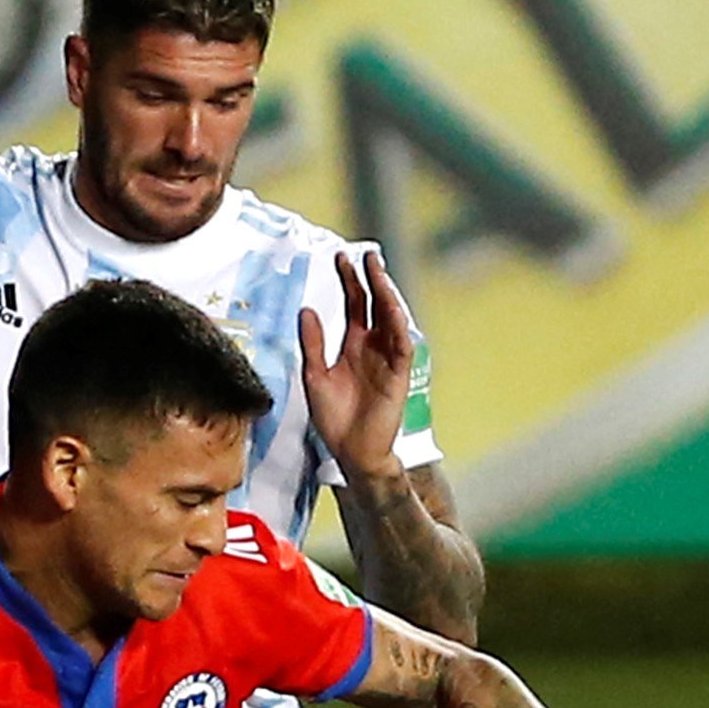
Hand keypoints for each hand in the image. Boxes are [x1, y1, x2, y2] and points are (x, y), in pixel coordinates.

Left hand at [297, 249, 417, 484]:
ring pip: (391, 319)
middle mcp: (373, 347)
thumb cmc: (334, 419)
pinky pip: (402, 345)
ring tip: (377, 272)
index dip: (349, 281)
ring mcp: (387, 359)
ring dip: (386, 295)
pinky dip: (397, 325)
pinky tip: (390, 307)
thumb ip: (313, 344)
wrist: (350, 452)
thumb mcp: (314, 376)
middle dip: (370, 279)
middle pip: (374, 305)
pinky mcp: (399, 375)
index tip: (341, 258)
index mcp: (353, 346)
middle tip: (365, 254)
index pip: (354, 305)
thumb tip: (306, 310)